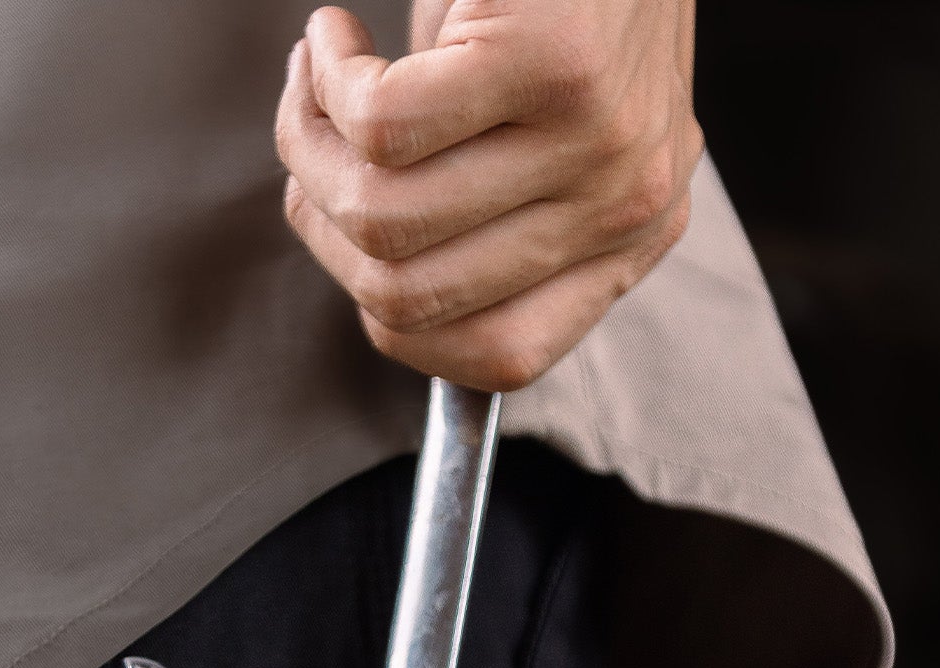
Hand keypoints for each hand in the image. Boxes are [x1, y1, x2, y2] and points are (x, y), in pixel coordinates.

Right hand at [276, 0, 701, 392]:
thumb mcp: (549, 134)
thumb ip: (494, 212)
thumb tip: (370, 262)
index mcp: (630, 236)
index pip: (497, 358)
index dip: (392, 317)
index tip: (353, 233)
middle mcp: (626, 204)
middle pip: (409, 295)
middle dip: (321, 221)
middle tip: (310, 139)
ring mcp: (597, 141)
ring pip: (383, 215)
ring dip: (311, 146)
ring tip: (315, 80)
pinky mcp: (552, 63)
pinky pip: (383, 127)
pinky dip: (329, 81)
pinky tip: (334, 38)